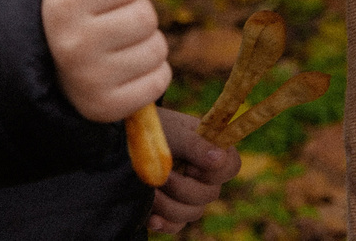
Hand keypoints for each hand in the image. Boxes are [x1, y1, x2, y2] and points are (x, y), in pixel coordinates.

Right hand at [42, 0, 168, 122]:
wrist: (51, 65)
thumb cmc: (77, 7)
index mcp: (63, 4)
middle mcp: (73, 43)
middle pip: (146, 15)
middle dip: (139, 13)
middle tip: (117, 21)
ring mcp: (89, 79)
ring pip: (157, 48)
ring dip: (148, 43)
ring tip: (122, 45)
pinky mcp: (107, 107)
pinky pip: (159, 80)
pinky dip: (153, 73)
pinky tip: (129, 70)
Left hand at [148, 107, 241, 232]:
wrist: (124, 140)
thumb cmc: (153, 129)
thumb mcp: (173, 132)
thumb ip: (195, 145)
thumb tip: (219, 159)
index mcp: (212, 150)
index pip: (231, 167)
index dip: (214, 172)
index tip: (190, 165)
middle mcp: (204, 175)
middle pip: (209, 195)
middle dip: (181, 187)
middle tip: (160, 176)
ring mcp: (189, 195)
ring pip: (192, 213)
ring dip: (168, 204)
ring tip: (150, 190)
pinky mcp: (172, 210)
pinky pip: (176, 225)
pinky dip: (164, 223)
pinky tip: (152, 216)